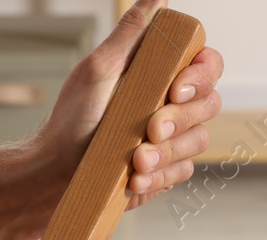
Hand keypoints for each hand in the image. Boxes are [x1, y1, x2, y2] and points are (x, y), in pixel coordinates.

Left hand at [29, 0, 223, 208]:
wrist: (55, 171)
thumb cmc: (73, 118)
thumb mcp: (98, 69)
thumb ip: (131, 32)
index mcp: (161, 75)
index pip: (207, 65)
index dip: (201, 76)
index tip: (176, 90)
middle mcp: (172, 105)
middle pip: (210, 104)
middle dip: (179, 120)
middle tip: (149, 131)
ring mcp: (172, 140)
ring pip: (198, 141)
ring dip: (166, 153)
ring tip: (135, 161)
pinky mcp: (165, 171)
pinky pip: (182, 172)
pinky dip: (159, 177)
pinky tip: (134, 180)